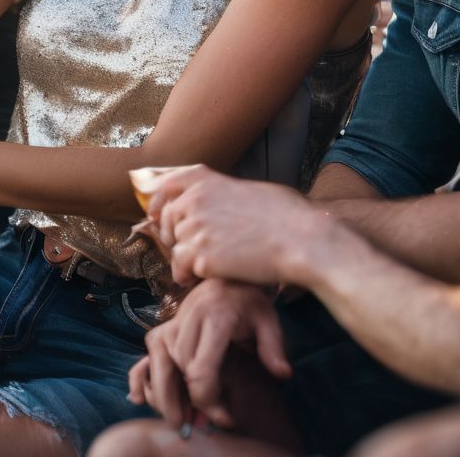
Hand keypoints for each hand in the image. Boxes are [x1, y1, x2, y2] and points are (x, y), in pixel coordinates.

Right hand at [128, 279, 290, 429]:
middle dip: (187, 404)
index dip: (209, 401)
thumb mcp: (268, 318)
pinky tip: (139, 397)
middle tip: (199, 427)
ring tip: (178, 421)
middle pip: (179, 369)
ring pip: (160, 363)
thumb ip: (273, 346)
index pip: (202, 369)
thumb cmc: (250, 300)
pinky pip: (148, 352)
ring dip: (164, 396)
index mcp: (215, 317)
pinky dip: (141, 375)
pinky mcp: (165, 326)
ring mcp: (174, 321)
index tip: (225, 419)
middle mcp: (189, 318)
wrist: (230, 276)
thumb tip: (283, 374)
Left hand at [147, 165, 323, 286]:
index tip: (159, 215)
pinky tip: (205, 278)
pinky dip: (189, 277)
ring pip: (175, 248)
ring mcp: (195, 229)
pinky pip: (181, 270)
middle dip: (174, 236)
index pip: (166, 185)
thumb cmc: (286, 214)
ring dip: (186, 258)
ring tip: (206, 266)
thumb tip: (216, 203)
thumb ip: (222, 193)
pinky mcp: (200, 258)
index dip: (160, 201)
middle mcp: (194, 201)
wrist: (299, 239)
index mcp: (206, 181)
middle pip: (168, 221)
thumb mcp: (248, 189)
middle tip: (190, 249)